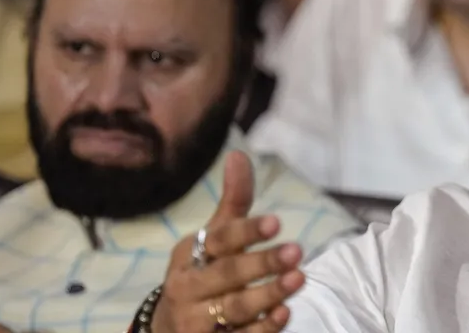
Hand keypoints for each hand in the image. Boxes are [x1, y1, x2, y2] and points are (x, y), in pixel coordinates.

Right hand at [153, 151, 304, 331]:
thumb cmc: (202, 273)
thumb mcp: (212, 239)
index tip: (275, 222)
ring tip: (299, 279)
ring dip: (268, 295)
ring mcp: (197, 320)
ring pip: (234, 309)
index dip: (246, 231)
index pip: (217, 240)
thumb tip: (239, 154)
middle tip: (297, 251)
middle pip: (226, 274)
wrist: (168, 330)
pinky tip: (285, 314)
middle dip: (262, 263)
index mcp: (189, 255)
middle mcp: (188, 287)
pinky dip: (262, 329)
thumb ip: (232, 202)